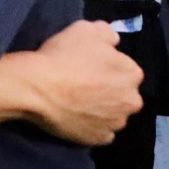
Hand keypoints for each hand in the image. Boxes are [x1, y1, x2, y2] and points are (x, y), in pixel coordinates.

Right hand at [21, 21, 143, 145]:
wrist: (36, 88)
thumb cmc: (62, 57)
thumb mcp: (84, 29)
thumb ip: (106, 32)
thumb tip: (113, 41)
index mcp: (132, 73)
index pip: (125, 68)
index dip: (107, 66)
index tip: (89, 66)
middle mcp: (131, 101)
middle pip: (123, 94)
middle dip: (110, 91)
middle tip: (84, 85)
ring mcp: (115, 123)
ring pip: (113, 114)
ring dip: (102, 110)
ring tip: (78, 104)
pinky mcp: (99, 139)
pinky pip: (101, 133)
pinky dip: (92, 127)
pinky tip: (77, 118)